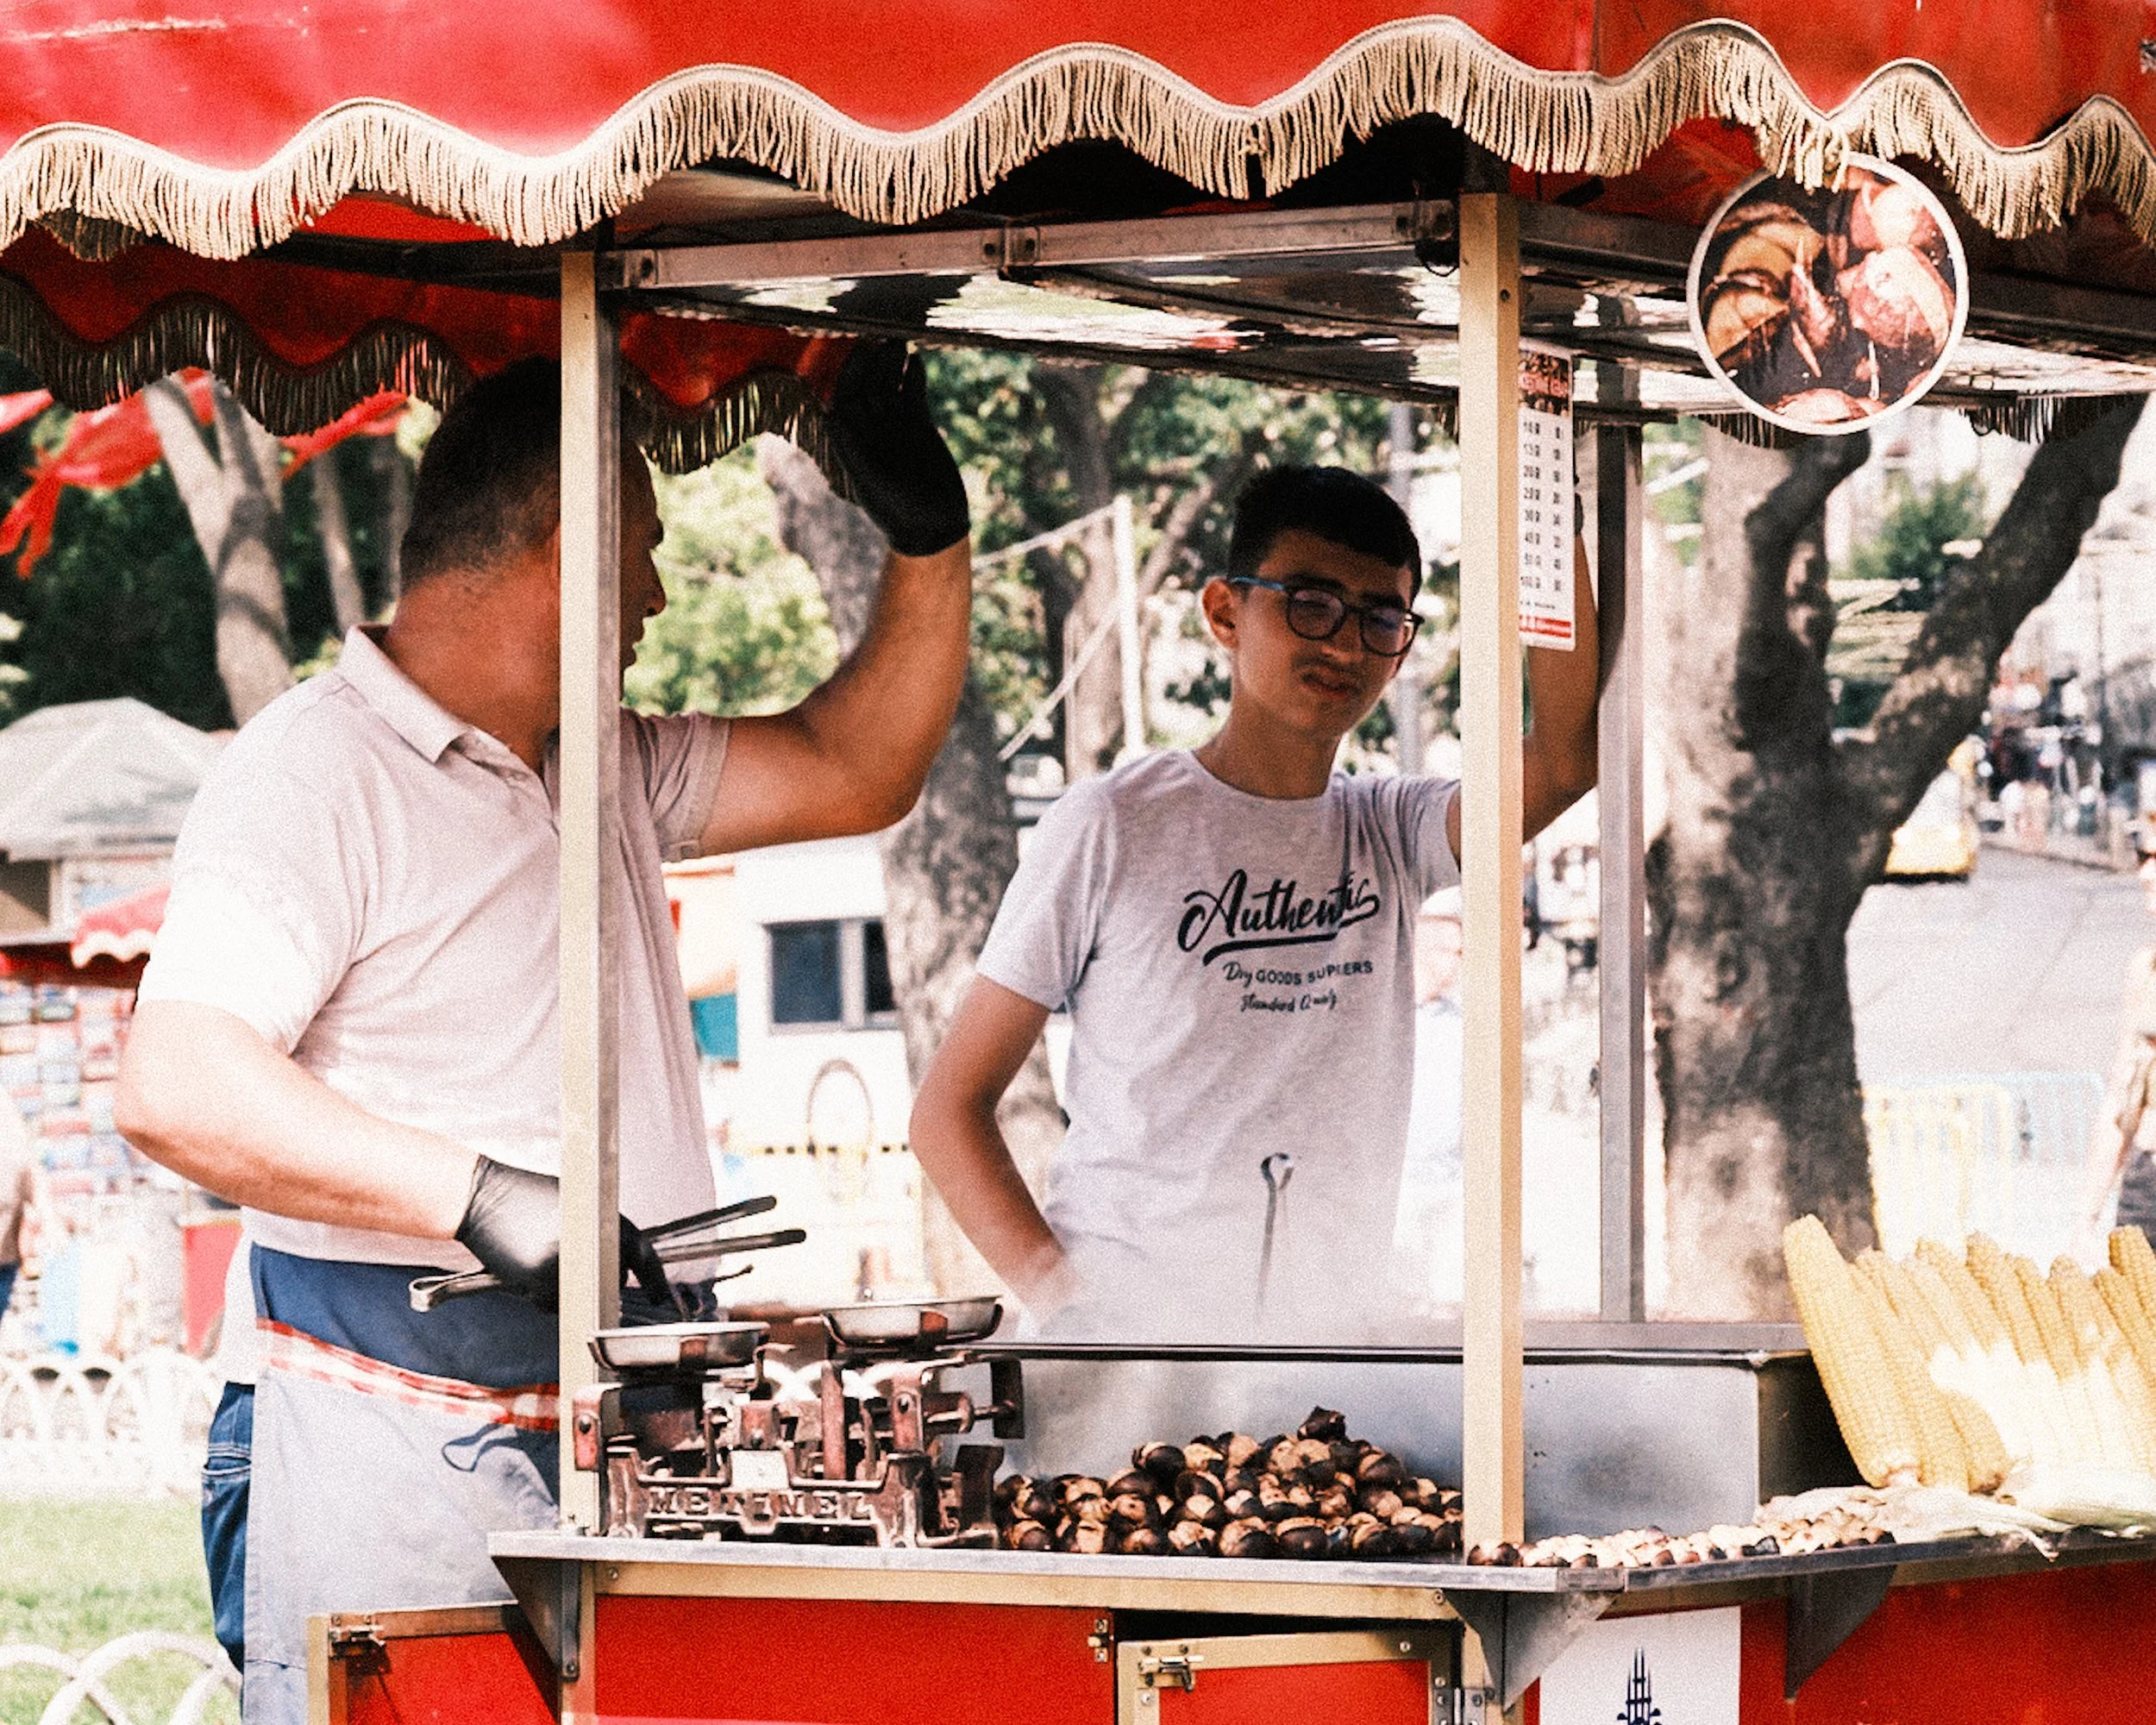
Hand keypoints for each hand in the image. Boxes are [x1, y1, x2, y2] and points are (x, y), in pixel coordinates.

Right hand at [453, 1156, 673, 1313]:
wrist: (482, 1197)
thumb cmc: (526, 1197)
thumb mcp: (576, 1206)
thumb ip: (601, 1232)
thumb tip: (623, 1264)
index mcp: (601, 1217)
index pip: (642, 1253)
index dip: (655, 1278)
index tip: (660, 1295)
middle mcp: (586, 1241)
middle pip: (613, 1280)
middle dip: (605, 1280)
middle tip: (580, 1266)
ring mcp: (562, 1262)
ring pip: (581, 1297)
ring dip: (570, 1289)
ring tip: (545, 1256)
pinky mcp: (536, 1278)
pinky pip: (551, 1302)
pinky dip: (543, 1294)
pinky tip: (528, 1269)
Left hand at [827, 341, 968, 556]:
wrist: (933, 526)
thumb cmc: (897, 510)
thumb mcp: (871, 482)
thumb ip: (852, 451)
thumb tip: (830, 416)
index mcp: (851, 439)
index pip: (845, 397)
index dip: (850, 374)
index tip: (859, 353)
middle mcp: (869, 428)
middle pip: (867, 386)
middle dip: (874, 363)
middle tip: (884, 338)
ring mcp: (894, 424)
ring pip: (889, 385)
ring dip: (893, 363)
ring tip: (901, 342)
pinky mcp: (919, 424)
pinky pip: (913, 393)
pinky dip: (914, 377)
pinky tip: (917, 360)